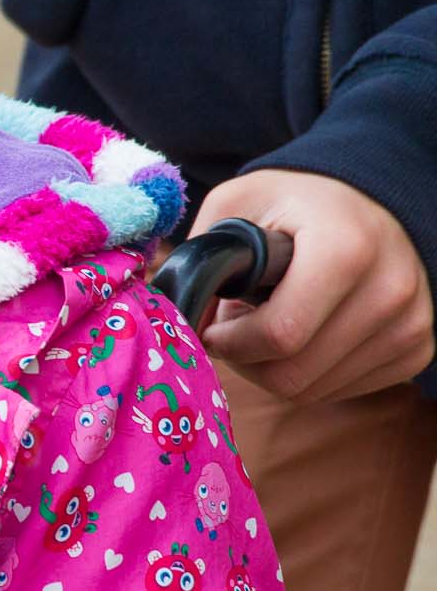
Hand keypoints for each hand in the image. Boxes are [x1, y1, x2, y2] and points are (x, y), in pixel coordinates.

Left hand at [191, 170, 433, 401]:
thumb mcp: (236, 207)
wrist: (369, 200)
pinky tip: (306, 332)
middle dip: (246, 360)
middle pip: (292, 374)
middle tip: (237, 326)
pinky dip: (308, 372)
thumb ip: (201, 261)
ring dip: (274, 366)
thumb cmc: (292, 204)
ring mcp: (411, 324)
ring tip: (274, 319)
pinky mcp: (417, 348)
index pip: (280, 334)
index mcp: (346, 249)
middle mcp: (390, 290)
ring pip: (313, 390)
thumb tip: (177, 322)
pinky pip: (340, 390)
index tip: (212, 325)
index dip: (229, 342)